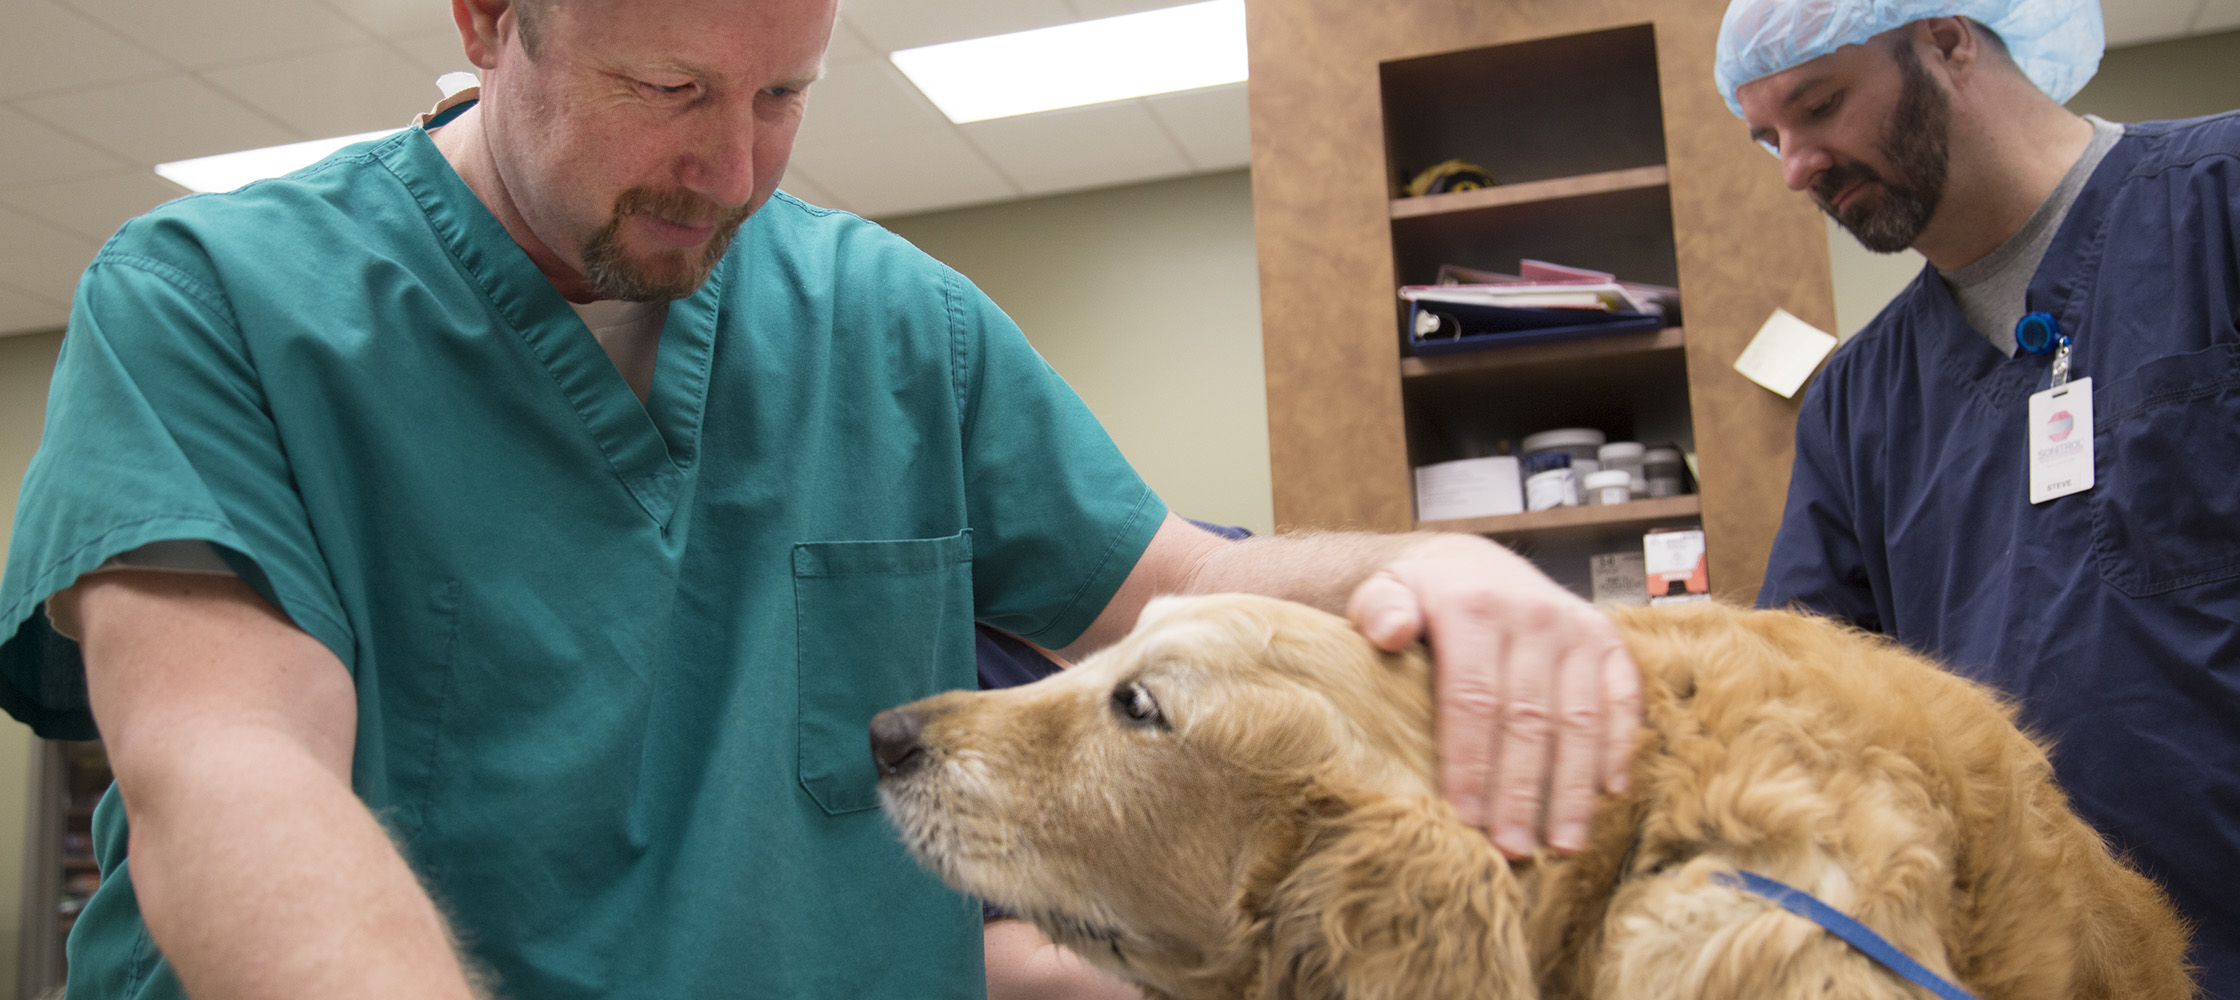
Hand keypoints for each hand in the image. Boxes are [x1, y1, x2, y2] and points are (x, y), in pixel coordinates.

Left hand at [1346, 534, 1639, 857]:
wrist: (1472, 563)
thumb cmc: (1418, 597)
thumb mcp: (1383, 591)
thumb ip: (1378, 611)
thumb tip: (1389, 632)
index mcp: (1474, 606)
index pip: (1473, 700)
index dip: (1470, 763)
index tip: (1464, 818)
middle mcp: (1533, 614)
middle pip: (1529, 719)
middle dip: (1520, 791)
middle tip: (1511, 849)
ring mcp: (1576, 626)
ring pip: (1581, 718)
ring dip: (1573, 787)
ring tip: (1561, 844)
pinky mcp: (1606, 639)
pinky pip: (1623, 697)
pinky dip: (1619, 747)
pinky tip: (1608, 794)